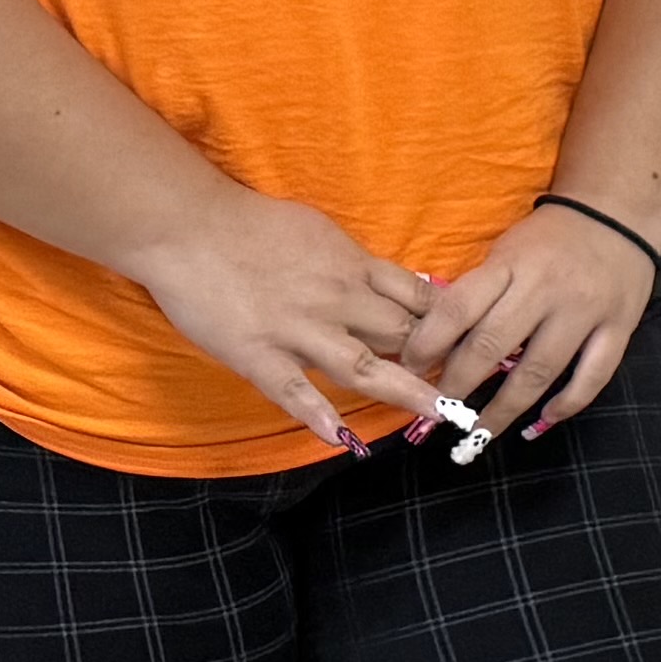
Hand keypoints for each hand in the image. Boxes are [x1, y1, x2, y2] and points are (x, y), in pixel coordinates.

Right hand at [133, 188, 460, 452]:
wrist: (189, 226)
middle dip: (435, 362)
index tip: (471, 345)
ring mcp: (298, 330)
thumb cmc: (251, 223)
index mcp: (353, 267)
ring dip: (404, 390)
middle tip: (464, 388)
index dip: (448, 325)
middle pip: (402, 334)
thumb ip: (355, 261)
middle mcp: (337, 300)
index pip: (418, 299)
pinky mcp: (257, 354)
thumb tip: (391, 280)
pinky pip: (293, 389)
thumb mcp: (320, 231)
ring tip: (437, 414)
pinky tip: (342, 438)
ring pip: (364, 365)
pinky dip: (318, 414)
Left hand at [407, 203, 660, 447]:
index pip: (458, 310)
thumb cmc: (549, 239)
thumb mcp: (505, 252)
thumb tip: (434, 345)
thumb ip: (477, 294)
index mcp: (510, 265)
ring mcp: (585, 310)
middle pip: (492, 347)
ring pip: (539, 371)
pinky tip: (541, 422)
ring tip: (479, 432)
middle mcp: (546, 289)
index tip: (408, 371)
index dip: (427, 346)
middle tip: (439, 411)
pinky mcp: (619, 327)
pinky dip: (566, 405)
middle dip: (458, 385)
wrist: (617, 213)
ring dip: (504, 409)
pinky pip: (592, 377)